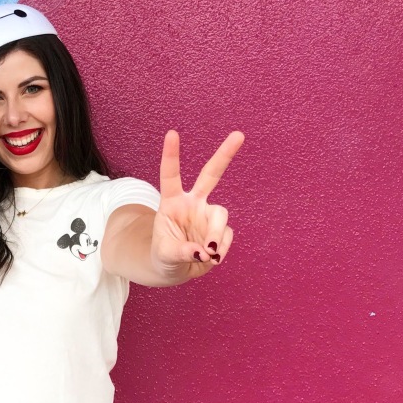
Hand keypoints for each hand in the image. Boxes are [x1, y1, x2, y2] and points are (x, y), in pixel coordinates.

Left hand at [151, 130, 244, 280]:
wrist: (175, 269)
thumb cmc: (163, 256)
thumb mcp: (163, 255)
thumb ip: (180, 251)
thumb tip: (202, 251)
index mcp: (172, 202)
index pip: (170, 175)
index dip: (171, 155)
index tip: (171, 133)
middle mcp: (192, 203)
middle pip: (211, 175)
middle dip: (225, 155)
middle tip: (239, 135)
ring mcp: (207, 215)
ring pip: (221, 215)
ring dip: (216, 234)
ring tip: (208, 253)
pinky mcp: (220, 230)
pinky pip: (227, 236)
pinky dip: (220, 250)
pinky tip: (211, 259)